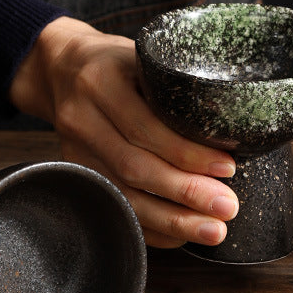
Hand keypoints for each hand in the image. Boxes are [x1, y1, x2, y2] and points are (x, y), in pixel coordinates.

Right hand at [9, 16, 239, 247]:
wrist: (59, 68)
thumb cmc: (116, 63)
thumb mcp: (143, 58)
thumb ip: (176, 85)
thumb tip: (233, 123)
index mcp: (102, 82)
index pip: (147, 127)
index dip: (188, 152)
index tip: (227, 167)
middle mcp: (82, 119)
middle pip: (135, 167)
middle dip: (186, 192)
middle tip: (227, 207)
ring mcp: (73, 151)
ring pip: (123, 194)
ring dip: (172, 219)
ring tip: (213, 230)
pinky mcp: (75, 172)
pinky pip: (115, 206)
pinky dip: (149, 226)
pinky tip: (180, 234)